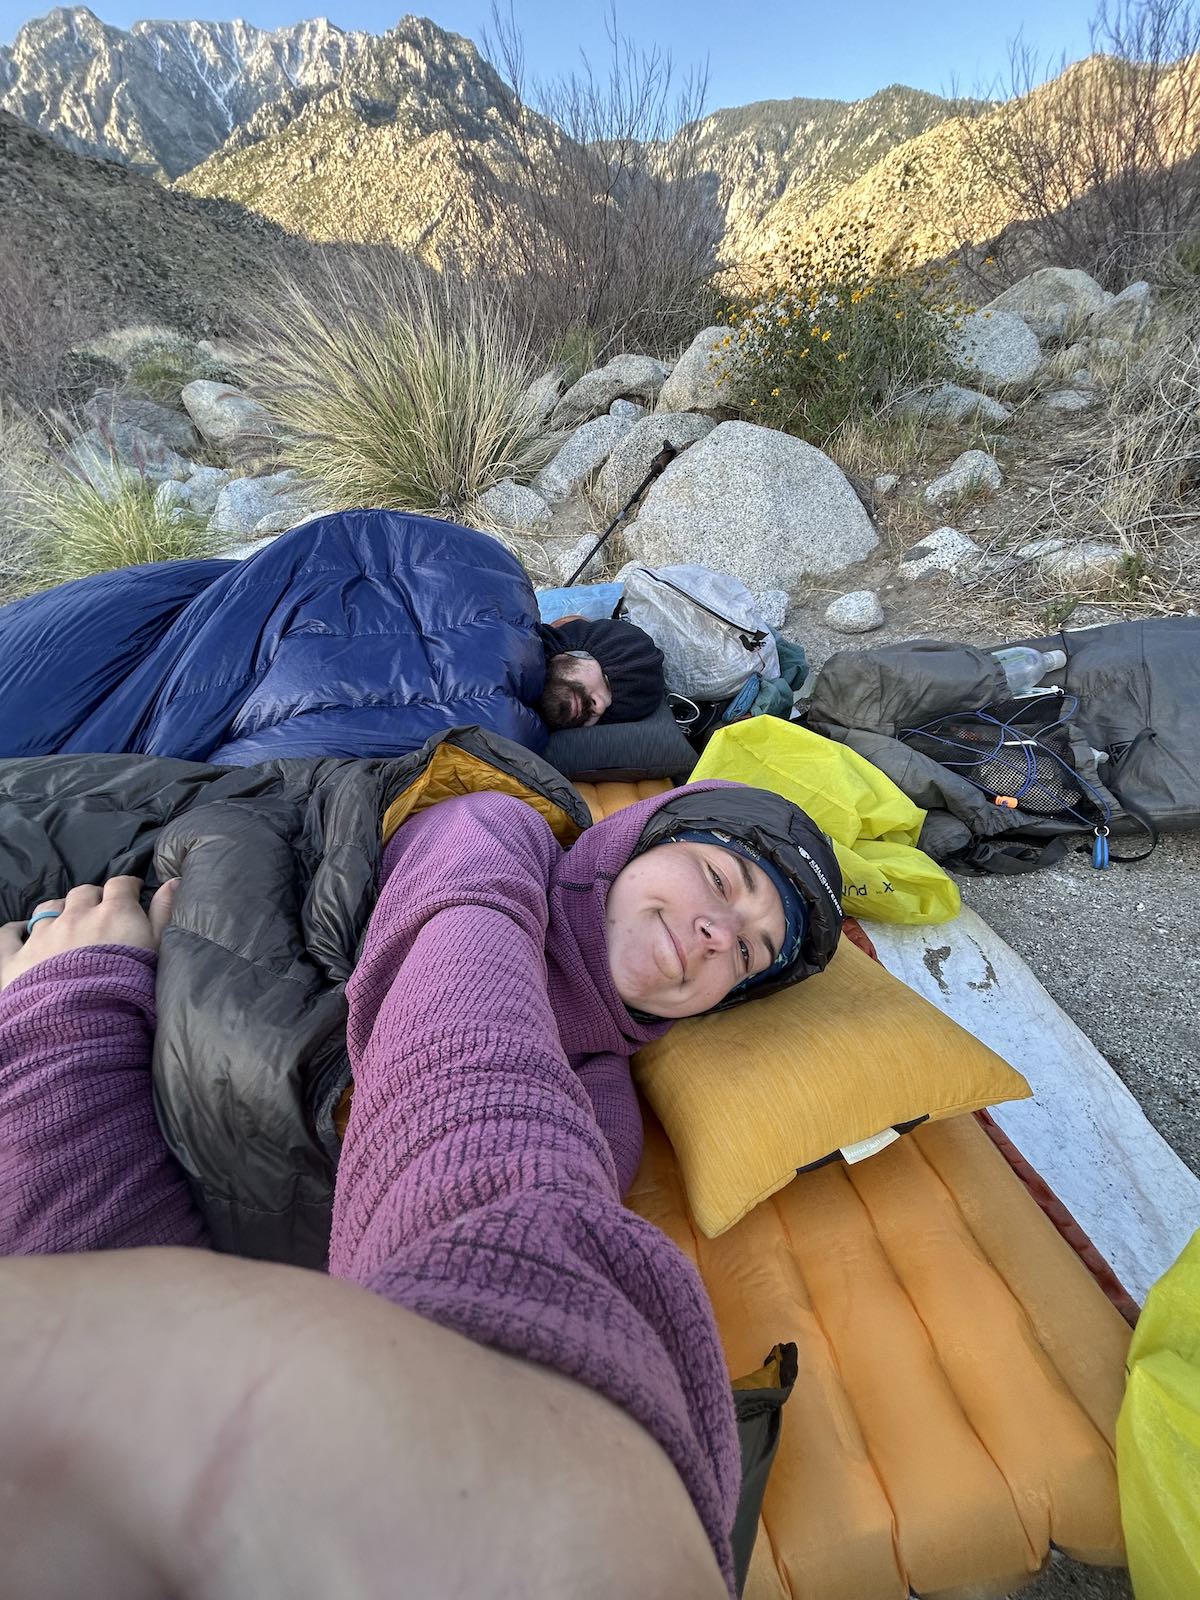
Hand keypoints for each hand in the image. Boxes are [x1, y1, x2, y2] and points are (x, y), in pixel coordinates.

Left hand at [0, 876, 179, 992]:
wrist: (84, 1027)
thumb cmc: (132, 991)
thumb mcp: (159, 951)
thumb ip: (165, 914)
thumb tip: (173, 881)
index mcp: (114, 913)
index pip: (119, 885)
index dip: (126, 887)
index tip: (131, 892)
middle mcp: (76, 917)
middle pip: (82, 892)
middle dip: (92, 898)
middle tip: (99, 913)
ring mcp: (42, 936)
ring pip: (47, 907)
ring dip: (58, 910)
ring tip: (65, 923)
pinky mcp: (15, 959)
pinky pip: (8, 935)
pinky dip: (15, 931)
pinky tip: (20, 933)